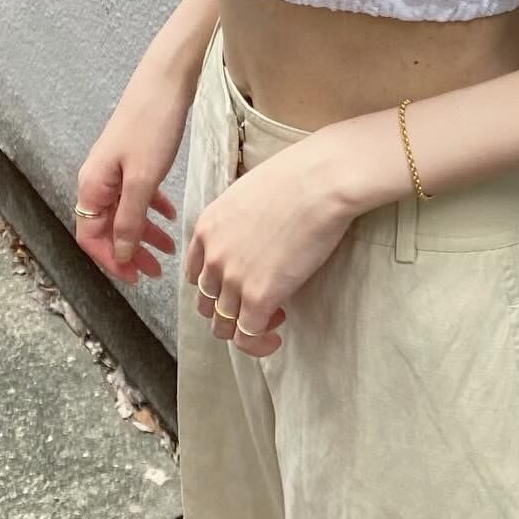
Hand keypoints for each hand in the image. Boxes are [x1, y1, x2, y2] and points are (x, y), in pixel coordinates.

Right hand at [75, 52, 189, 285]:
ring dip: (145, 232)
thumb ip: (129, 218)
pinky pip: (139, 192)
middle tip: (156, 270)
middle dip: (131, 251)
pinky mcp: (136, 157)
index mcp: (92, 187)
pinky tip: (171, 215)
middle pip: (109, 228)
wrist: (168, 81)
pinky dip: (153, 207)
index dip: (112, 261)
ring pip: (127, 211)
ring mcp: (117, 168)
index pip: (92, 238)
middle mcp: (99, 180)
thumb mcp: (142, 178)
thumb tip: (120, 252)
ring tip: (169, 249)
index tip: (137, 277)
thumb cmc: (153, 126)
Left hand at [182, 134, 351, 357]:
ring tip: (273, 318)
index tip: (240, 284)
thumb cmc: (301, 175)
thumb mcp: (252, 192)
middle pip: (207, 301)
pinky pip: (247, 336)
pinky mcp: (259, 295)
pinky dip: (258, 344)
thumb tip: (258, 232)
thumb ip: (242, 219)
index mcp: (208, 227)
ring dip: (245, 326)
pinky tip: (276, 338)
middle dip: (229, 308)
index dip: (216, 285)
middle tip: (260, 301)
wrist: (323, 180)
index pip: (195, 272)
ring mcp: (233, 278)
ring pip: (223, 323)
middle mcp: (213, 255)